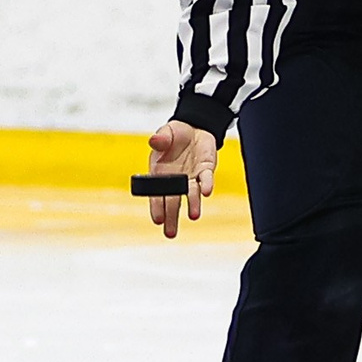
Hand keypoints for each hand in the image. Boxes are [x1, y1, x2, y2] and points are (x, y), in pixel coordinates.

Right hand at [144, 119, 219, 238]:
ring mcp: (191, 177)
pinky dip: (206, 185)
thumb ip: (160, 138)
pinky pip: (205, 179)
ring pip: (191, 194)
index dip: (156, 206)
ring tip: (193, 216)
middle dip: (171, 217)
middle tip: (170, 233)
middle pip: (173, 201)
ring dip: (193, 204)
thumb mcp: (165, 133)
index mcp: (159, 173)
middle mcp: (175, 179)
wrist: (194, 128)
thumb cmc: (174, 135)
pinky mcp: (205, 169)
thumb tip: (154, 140)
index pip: (156, 193)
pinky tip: (206, 192)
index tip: (157, 219)